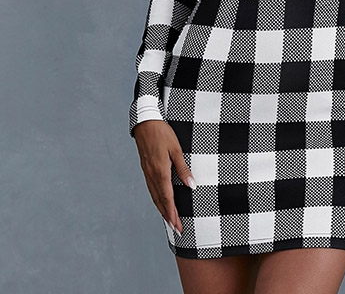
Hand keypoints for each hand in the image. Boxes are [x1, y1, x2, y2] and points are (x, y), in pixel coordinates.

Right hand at [132, 120, 198, 236]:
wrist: (145, 123)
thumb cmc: (162, 133)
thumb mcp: (176, 149)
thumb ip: (183, 168)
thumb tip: (192, 185)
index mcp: (160, 171)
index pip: (167, 198)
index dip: (173, 214)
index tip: (178, 226)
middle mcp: (152, 175)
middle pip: (160, 201)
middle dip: (168, 216)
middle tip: (176, 229)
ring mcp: (147, 173)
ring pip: (154, 196)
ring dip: (162, 209)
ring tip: (170, 220)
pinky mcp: (146, 169)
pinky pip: (151, 189)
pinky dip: (157, 199)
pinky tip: (161, 202)